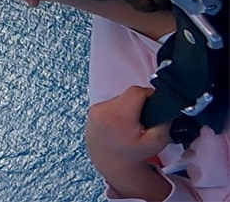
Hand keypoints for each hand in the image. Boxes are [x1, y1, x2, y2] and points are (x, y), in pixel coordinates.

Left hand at [86, 86, 171, 201]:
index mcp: (119, 114)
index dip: (150, 95)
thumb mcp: (157, 141)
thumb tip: (163, 104)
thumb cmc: (135, 154)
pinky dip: (119, 110)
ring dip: (128, 106)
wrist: (110, 164)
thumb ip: (163, 121)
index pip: (137, 91)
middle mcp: (103, 108)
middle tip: (145, 118)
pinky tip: (121, 123)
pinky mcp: (91, 111)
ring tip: (133, 122)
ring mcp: (95, 109)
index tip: (156, 106)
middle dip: (139, 103)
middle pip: (128, 94)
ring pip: (120, 98)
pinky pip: (111, 103)